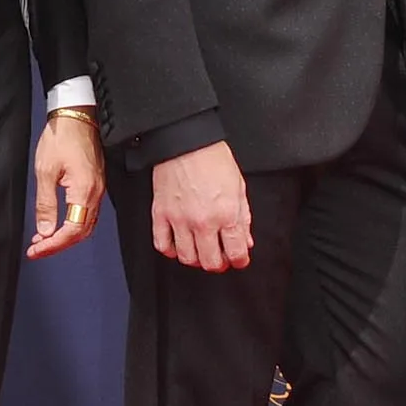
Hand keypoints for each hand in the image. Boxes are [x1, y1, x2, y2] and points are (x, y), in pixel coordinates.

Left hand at [28, 111, 106, 258]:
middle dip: (58, 245)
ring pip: (85, 224)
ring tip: (43, 240)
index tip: (36, 250)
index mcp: (84, 191)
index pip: (72, 231)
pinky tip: (58, 224)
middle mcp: (95, 193)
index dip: (54, 244)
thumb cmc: (62, 137)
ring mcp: (97, 189)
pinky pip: (87, 213)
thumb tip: (45, 230)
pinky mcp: (95, 184)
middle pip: (81, 232)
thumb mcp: (45, 171)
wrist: (77, 116)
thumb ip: (46, 204)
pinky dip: (72, 224)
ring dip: (65, 236)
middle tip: (37, 250)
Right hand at [151, 139, 252, 272]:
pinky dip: (170, 250)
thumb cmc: (213, 158)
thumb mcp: (239, 186)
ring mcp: (179, 219)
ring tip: (200, 252)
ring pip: (186, 258)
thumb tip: (245, 239)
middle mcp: (202, 221)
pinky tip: (177, 246)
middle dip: (218, 264)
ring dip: (195, 260)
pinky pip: (162, 244)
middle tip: (220, 259)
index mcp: (226, 214)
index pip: (236, 252)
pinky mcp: (161, 214)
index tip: (239, 259)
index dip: (240, 260)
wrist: (187, 141)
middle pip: (210, 261)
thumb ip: (243, 217)